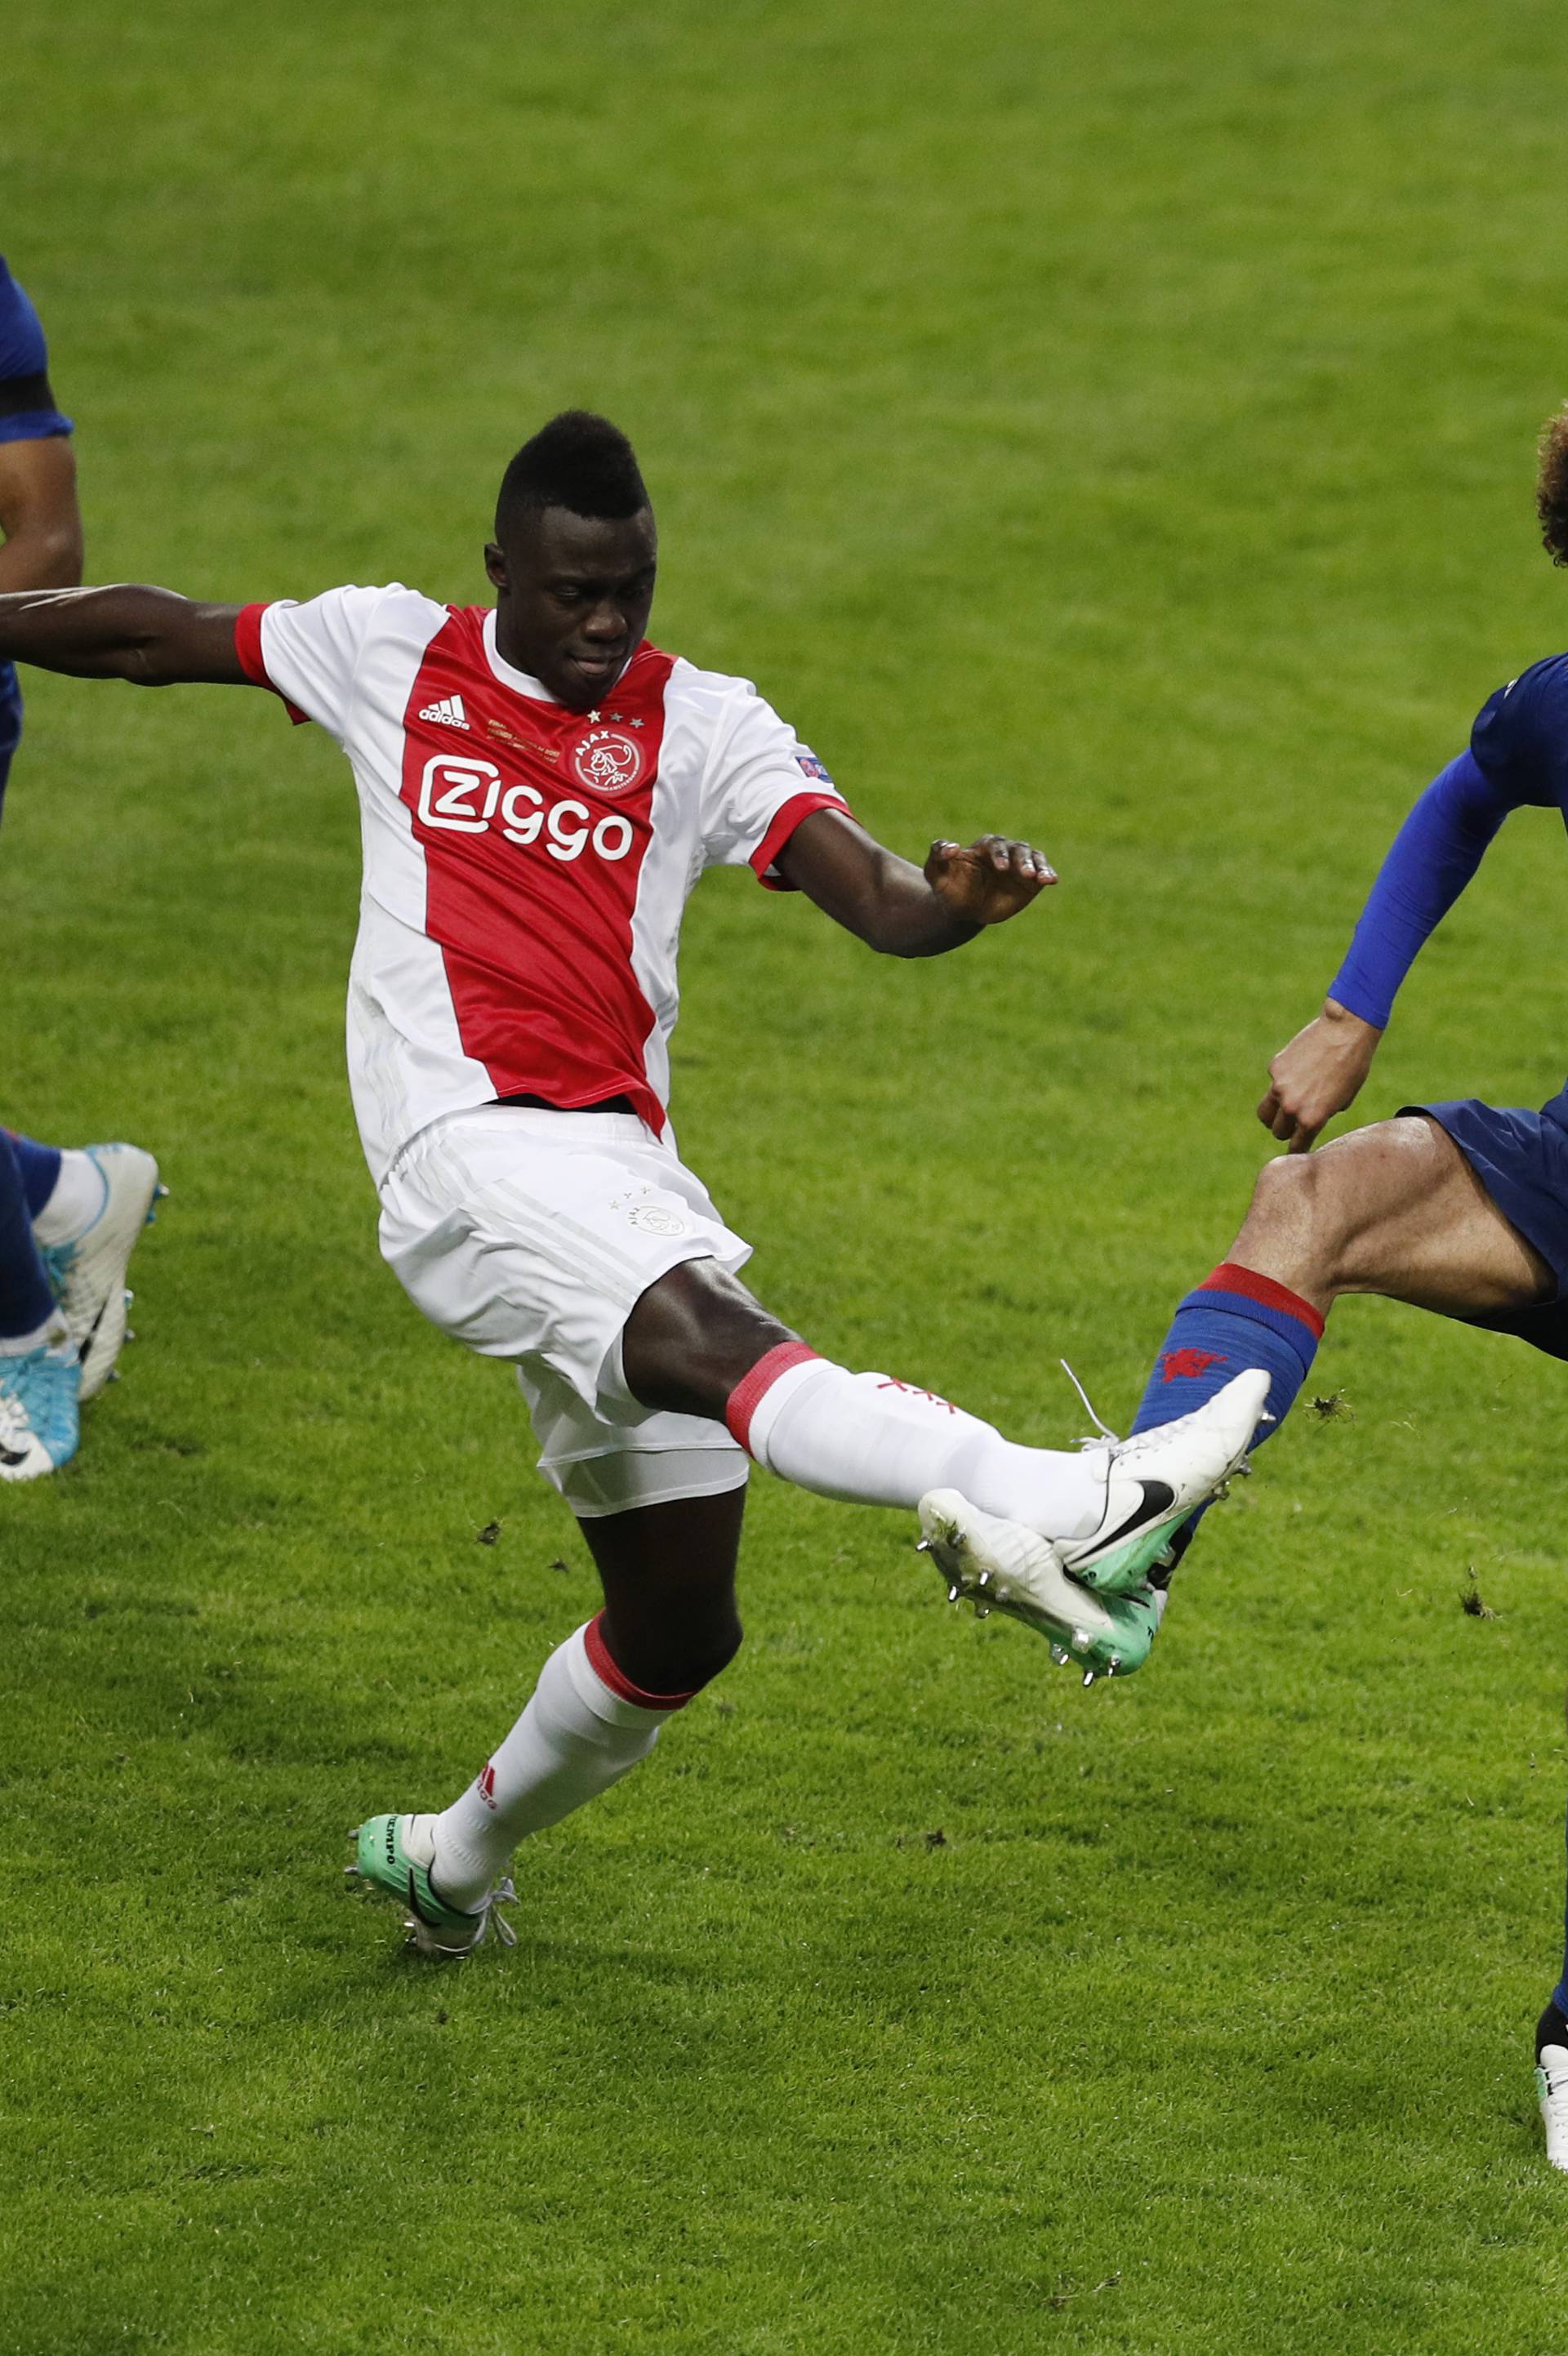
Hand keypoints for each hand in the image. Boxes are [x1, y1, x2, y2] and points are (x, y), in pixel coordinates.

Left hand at [923, 835, 1056, 927]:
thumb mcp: (935, 872)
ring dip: (1039, 867)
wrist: (963, 910)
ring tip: (1042, 879)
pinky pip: (1043, 873)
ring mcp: (1020, 865)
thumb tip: (953, 847)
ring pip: (1034, 858)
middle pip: (1018, 849)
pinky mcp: (1031, 881)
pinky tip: (1052, 881)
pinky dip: (1048, 874)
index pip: (995, 844)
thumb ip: (938, 855)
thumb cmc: (949, 887)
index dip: (999, 854)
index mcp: (984, 847)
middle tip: (1025, 874)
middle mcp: (1005, 852)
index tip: (1001, 868)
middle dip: (1022, 861)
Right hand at [1257, 998, 1382, 1152]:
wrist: (1345, 1030)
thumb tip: (1311, 1119)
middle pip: (1278, 1131)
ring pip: (1265, 1112)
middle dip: (1286, 1131)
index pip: (1296, 1146)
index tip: (1298, 1150)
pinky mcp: (1275, 1068)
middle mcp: (1292, 1106)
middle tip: (1294, 1125)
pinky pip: (1275, 1083)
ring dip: (1273, 1115)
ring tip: (1283, 1108)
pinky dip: (1283, 1082)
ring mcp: (1279, 1087)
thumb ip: (1325, 1113)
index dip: (1298, 1150)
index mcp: (1312, 1119)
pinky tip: (1300, 1069)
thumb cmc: (1354, 1065)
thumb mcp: (1345, 1098)